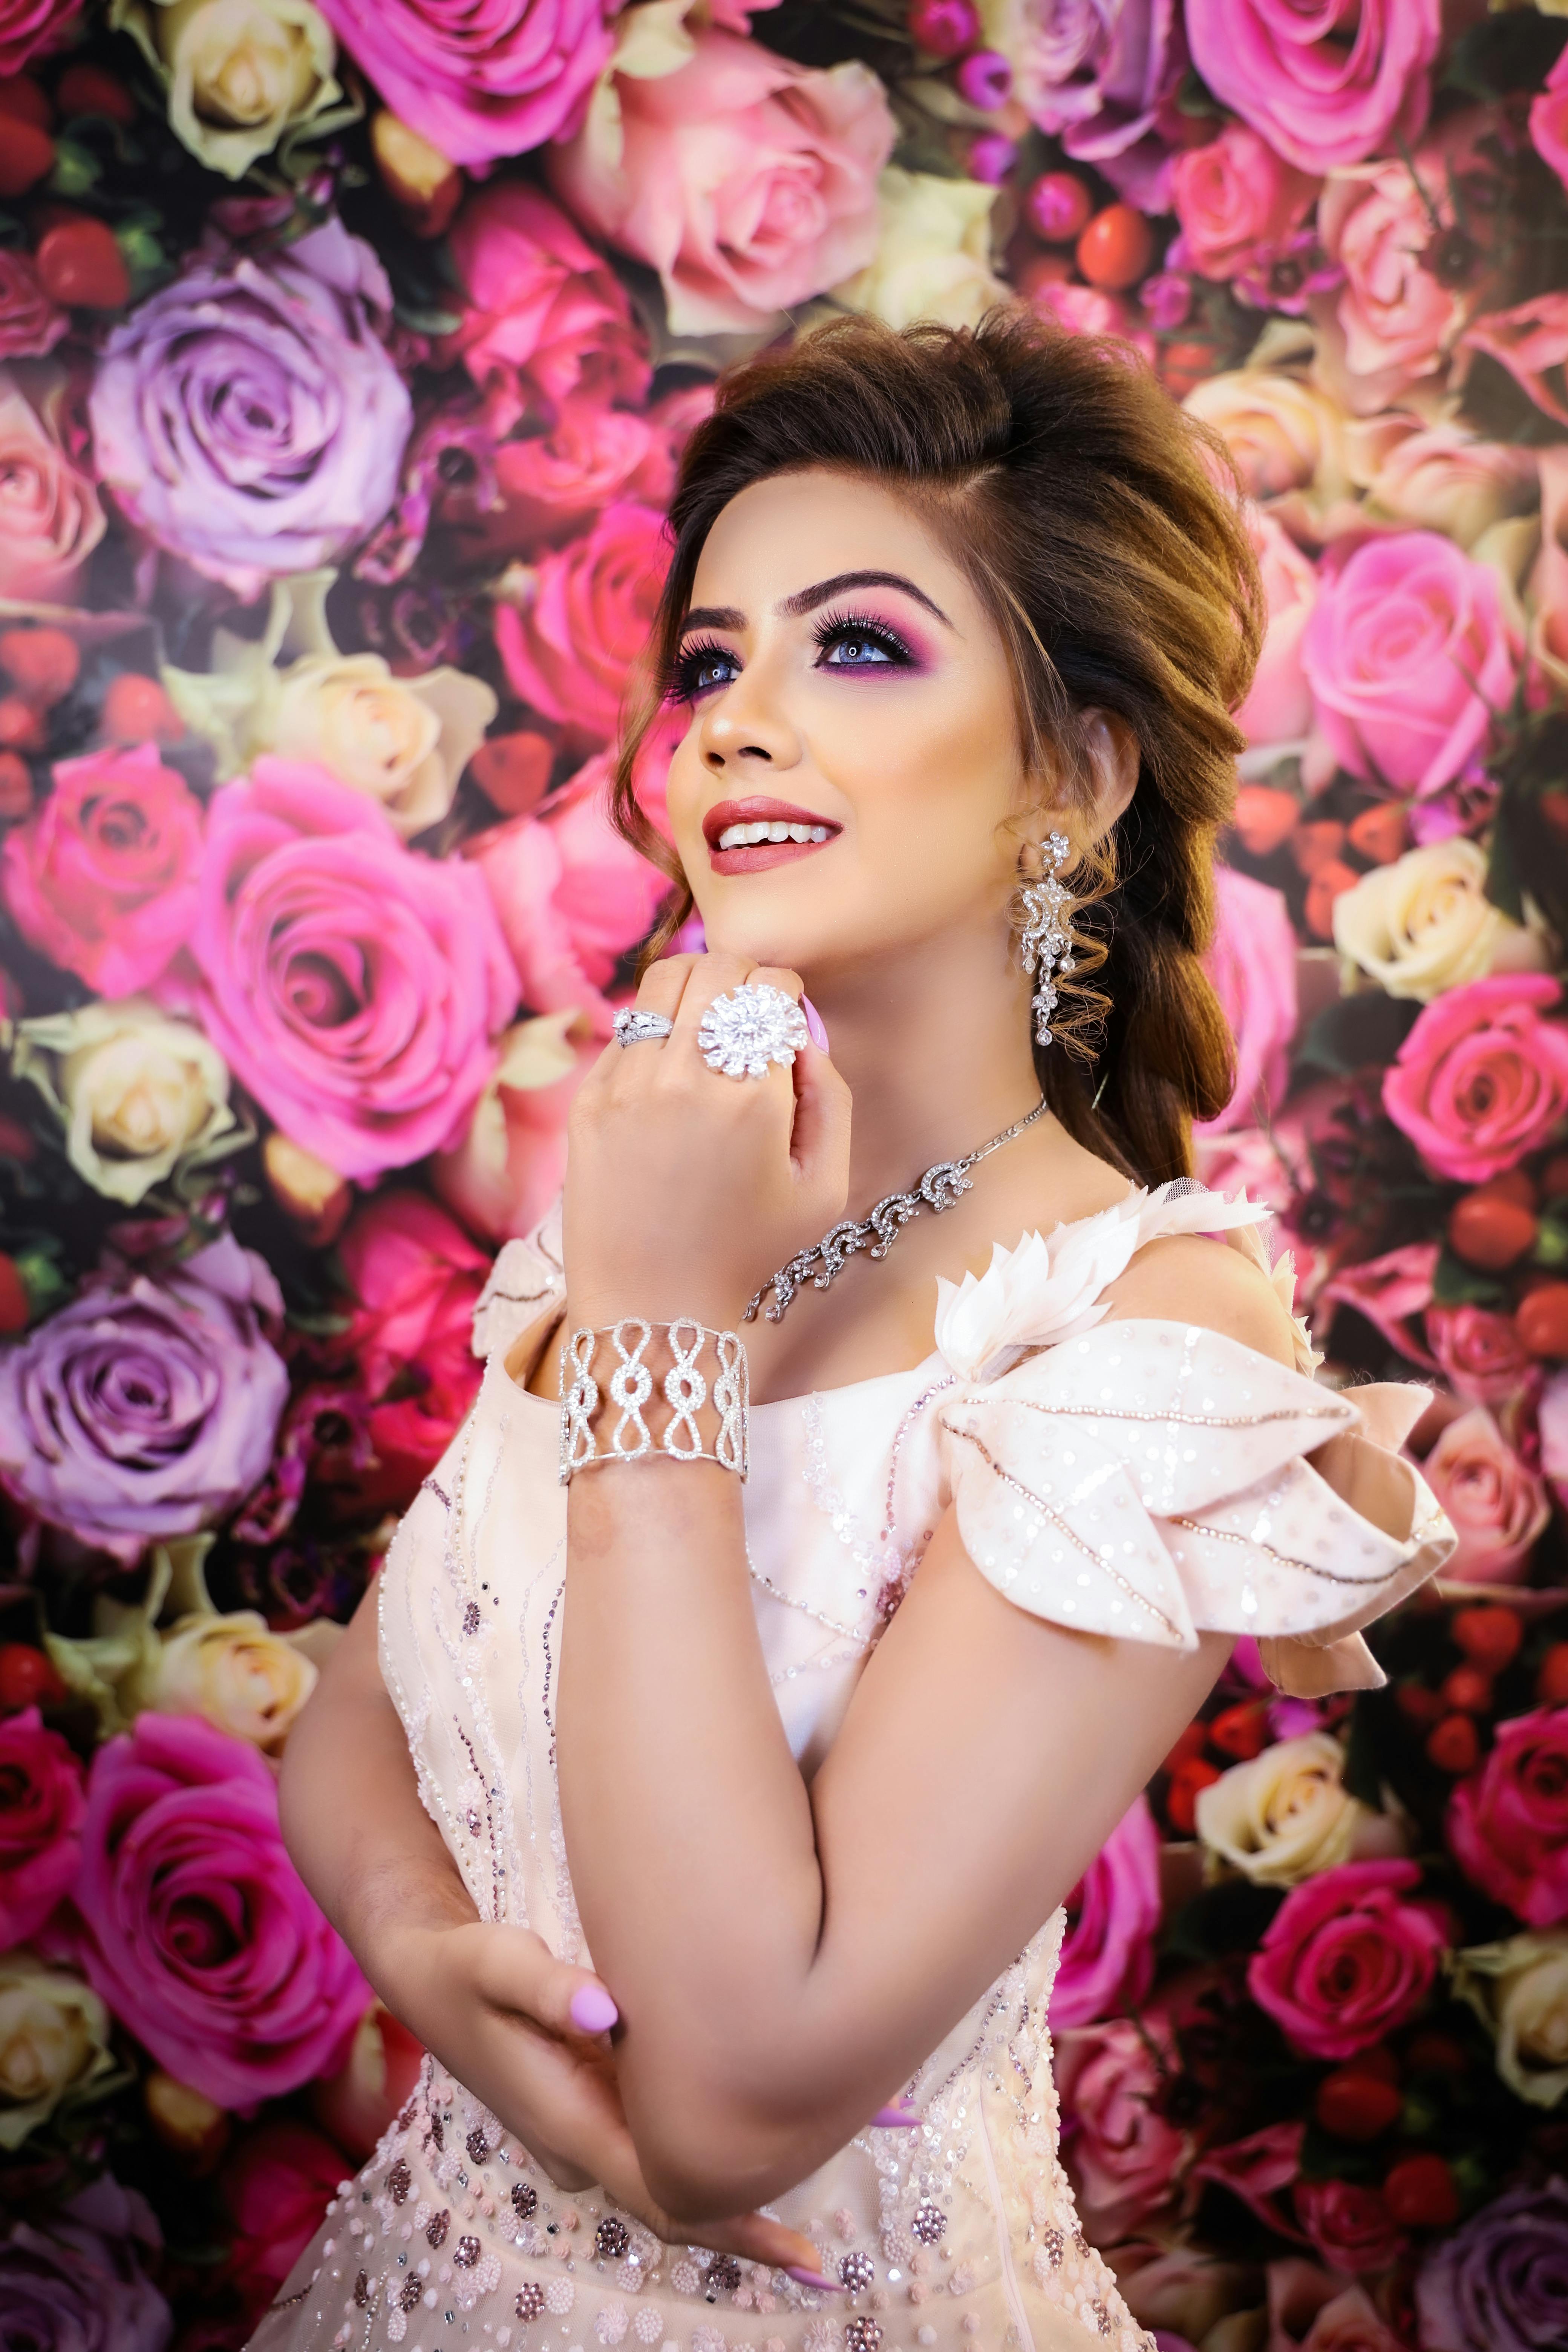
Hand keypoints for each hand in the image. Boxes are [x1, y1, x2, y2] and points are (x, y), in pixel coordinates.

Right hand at [380, 1916, 823, 2271]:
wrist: (429, 1978)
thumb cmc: (468, 1969)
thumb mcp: (498, 1963)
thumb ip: (548, 1987)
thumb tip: (607, 2014)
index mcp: (570, 2124)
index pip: (665, 2196)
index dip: (734, 2226)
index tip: (798, 2257)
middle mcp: (581, 2146)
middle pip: (676, 2206)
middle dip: (744, 2231)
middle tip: (819, 2264)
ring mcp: (585, 2133)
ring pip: (668, 2179)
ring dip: (729, 2192)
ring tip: (809, 2183)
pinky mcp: (590, 2111)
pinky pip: (655, 2145)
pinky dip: (703, 2150)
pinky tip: (751, 2132)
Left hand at [564, 952, 850, 1329]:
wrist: (652, 1306)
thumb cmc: (745, 1254)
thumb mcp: (823, 1189)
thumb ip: (832, 1099)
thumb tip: (801, 1037)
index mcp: (751, 1099)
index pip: (770, 989)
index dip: (784, 994)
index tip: (783, 1020)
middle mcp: (685, 1078)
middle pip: (716, 967)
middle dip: (742, 976)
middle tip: (747, 1012)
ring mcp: (628, 1085)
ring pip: (664, 981)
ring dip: (694, 988)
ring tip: (706, 1025)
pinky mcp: (589, 1100)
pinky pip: (628, 1029)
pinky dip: (656, 1033)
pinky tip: (668, 1074)